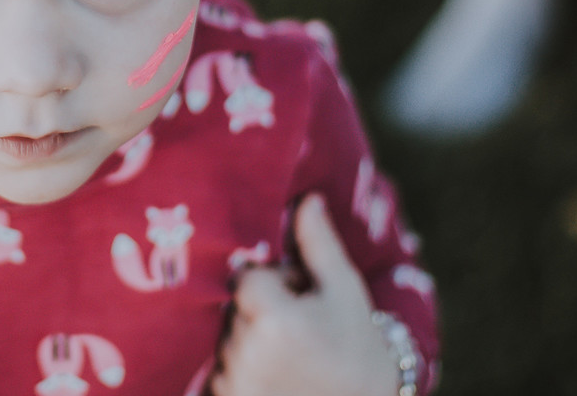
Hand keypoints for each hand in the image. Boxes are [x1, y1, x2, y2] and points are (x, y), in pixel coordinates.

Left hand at [210, 194, 400, 395]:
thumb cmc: (358, 351)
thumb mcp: (344, 293)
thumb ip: (318, 245)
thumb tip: (306, 199)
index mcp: (274, 321)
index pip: (246, 277)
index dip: (272, 283)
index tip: (299, 300)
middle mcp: (244, 351)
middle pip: (235, 306)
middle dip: (261, 310)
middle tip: (300, 329)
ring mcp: (232, 381)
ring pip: (227, 337)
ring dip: (250, 340)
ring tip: (291, 357)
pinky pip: (218, 370)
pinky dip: (241, 370)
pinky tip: (275, 379)